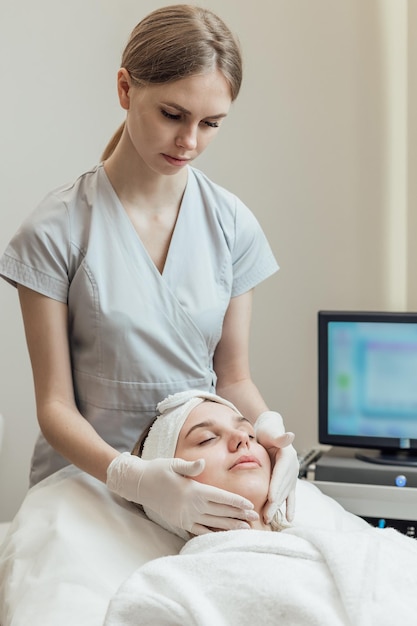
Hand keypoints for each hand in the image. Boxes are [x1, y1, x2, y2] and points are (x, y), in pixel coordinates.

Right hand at [107, 452, 258, 534]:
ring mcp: (185, 516)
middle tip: (254, 518)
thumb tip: (202, 463)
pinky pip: (199, 530)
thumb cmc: (158, 470)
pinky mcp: (179, 522)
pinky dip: (212, 532)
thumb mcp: (174, 464)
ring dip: (229, 525)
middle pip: (220, 511)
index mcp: (193, 490)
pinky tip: (222, 534)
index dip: (236, 502)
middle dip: (238, 515)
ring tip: (244, 528)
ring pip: (213, 522)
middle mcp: (191, 505)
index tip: (250, 505)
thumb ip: (190, 466)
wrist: (139, 484)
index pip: (221, 497)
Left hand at [255, 411, 298, 522]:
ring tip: (268, 519)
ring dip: (277, 507)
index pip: (281, 474)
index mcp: (287, 456)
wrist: (270, 431)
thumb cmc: (268, 431)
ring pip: (284, 494)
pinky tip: (289, 518)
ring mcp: (291, 475)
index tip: (271, 498)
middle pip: (283, 487)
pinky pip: (289, 495)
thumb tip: (290, 435)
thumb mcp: (271, 432)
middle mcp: (292, 467)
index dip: (277, 486)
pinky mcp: (288, 480)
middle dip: (275, 502)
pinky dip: (289, 506)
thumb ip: (279, 437)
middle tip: (266, 515)